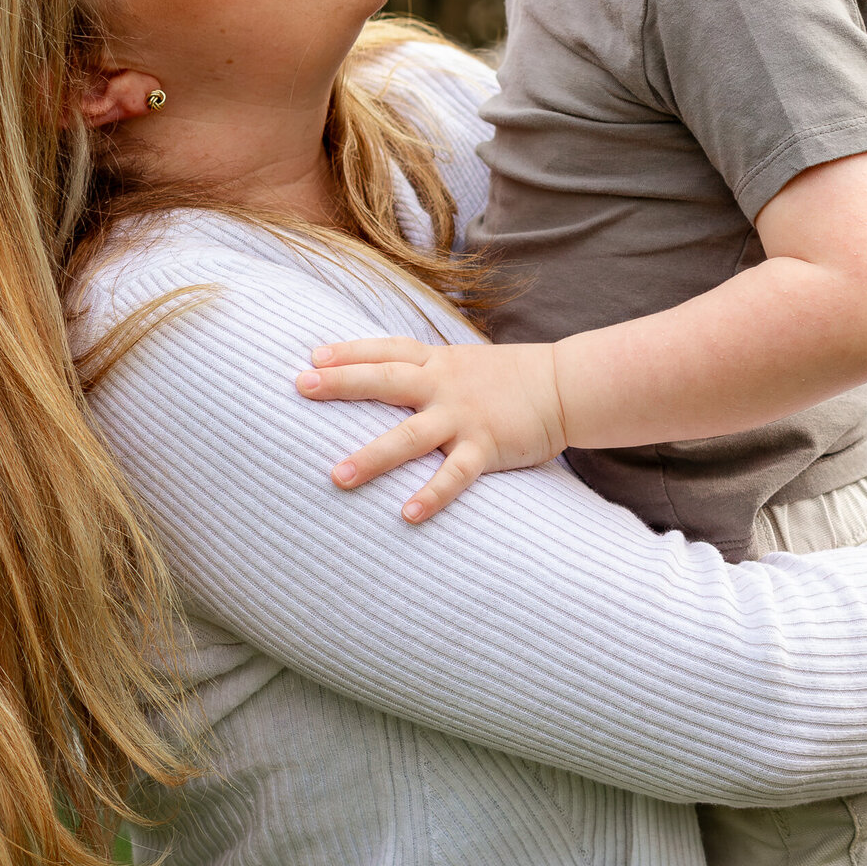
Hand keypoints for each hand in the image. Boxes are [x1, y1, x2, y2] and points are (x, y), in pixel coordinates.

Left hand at [295, 336, 566, 520]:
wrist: (565, 385)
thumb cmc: (510, 378)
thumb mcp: (462, 363)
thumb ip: (426, 370)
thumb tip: (386, 379)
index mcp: (436, 362)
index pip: (386, 350)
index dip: (349, 351)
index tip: (312, 356)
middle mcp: (443, 385)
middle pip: (384, 380)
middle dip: (341, 383)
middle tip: (300, 386)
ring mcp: (463, 416)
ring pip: (409, 437)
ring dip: (372, 456)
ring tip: (336, 476)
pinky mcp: (486, 447)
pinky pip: (454, 475)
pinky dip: (432, 495)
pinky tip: (407, 515)